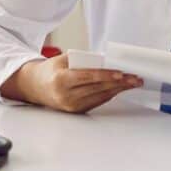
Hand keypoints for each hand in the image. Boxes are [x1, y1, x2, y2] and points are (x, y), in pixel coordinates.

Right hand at [2, 53, 142, 112]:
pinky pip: (98, 101)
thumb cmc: (51, 70)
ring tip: (133, 82)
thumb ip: (84, 60)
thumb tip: (108, 61)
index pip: (88, 77)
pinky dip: (110, 94)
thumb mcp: (64, 59)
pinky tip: (121, 88)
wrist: (35, 87)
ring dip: (119, 89)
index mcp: (61, 80)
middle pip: (98, 88)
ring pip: (101, 96)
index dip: (106, 75)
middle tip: (135, 78)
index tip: (122, 73)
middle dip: (119, 83)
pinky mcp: (77, 111)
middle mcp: (66, 96)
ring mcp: (72, 106)